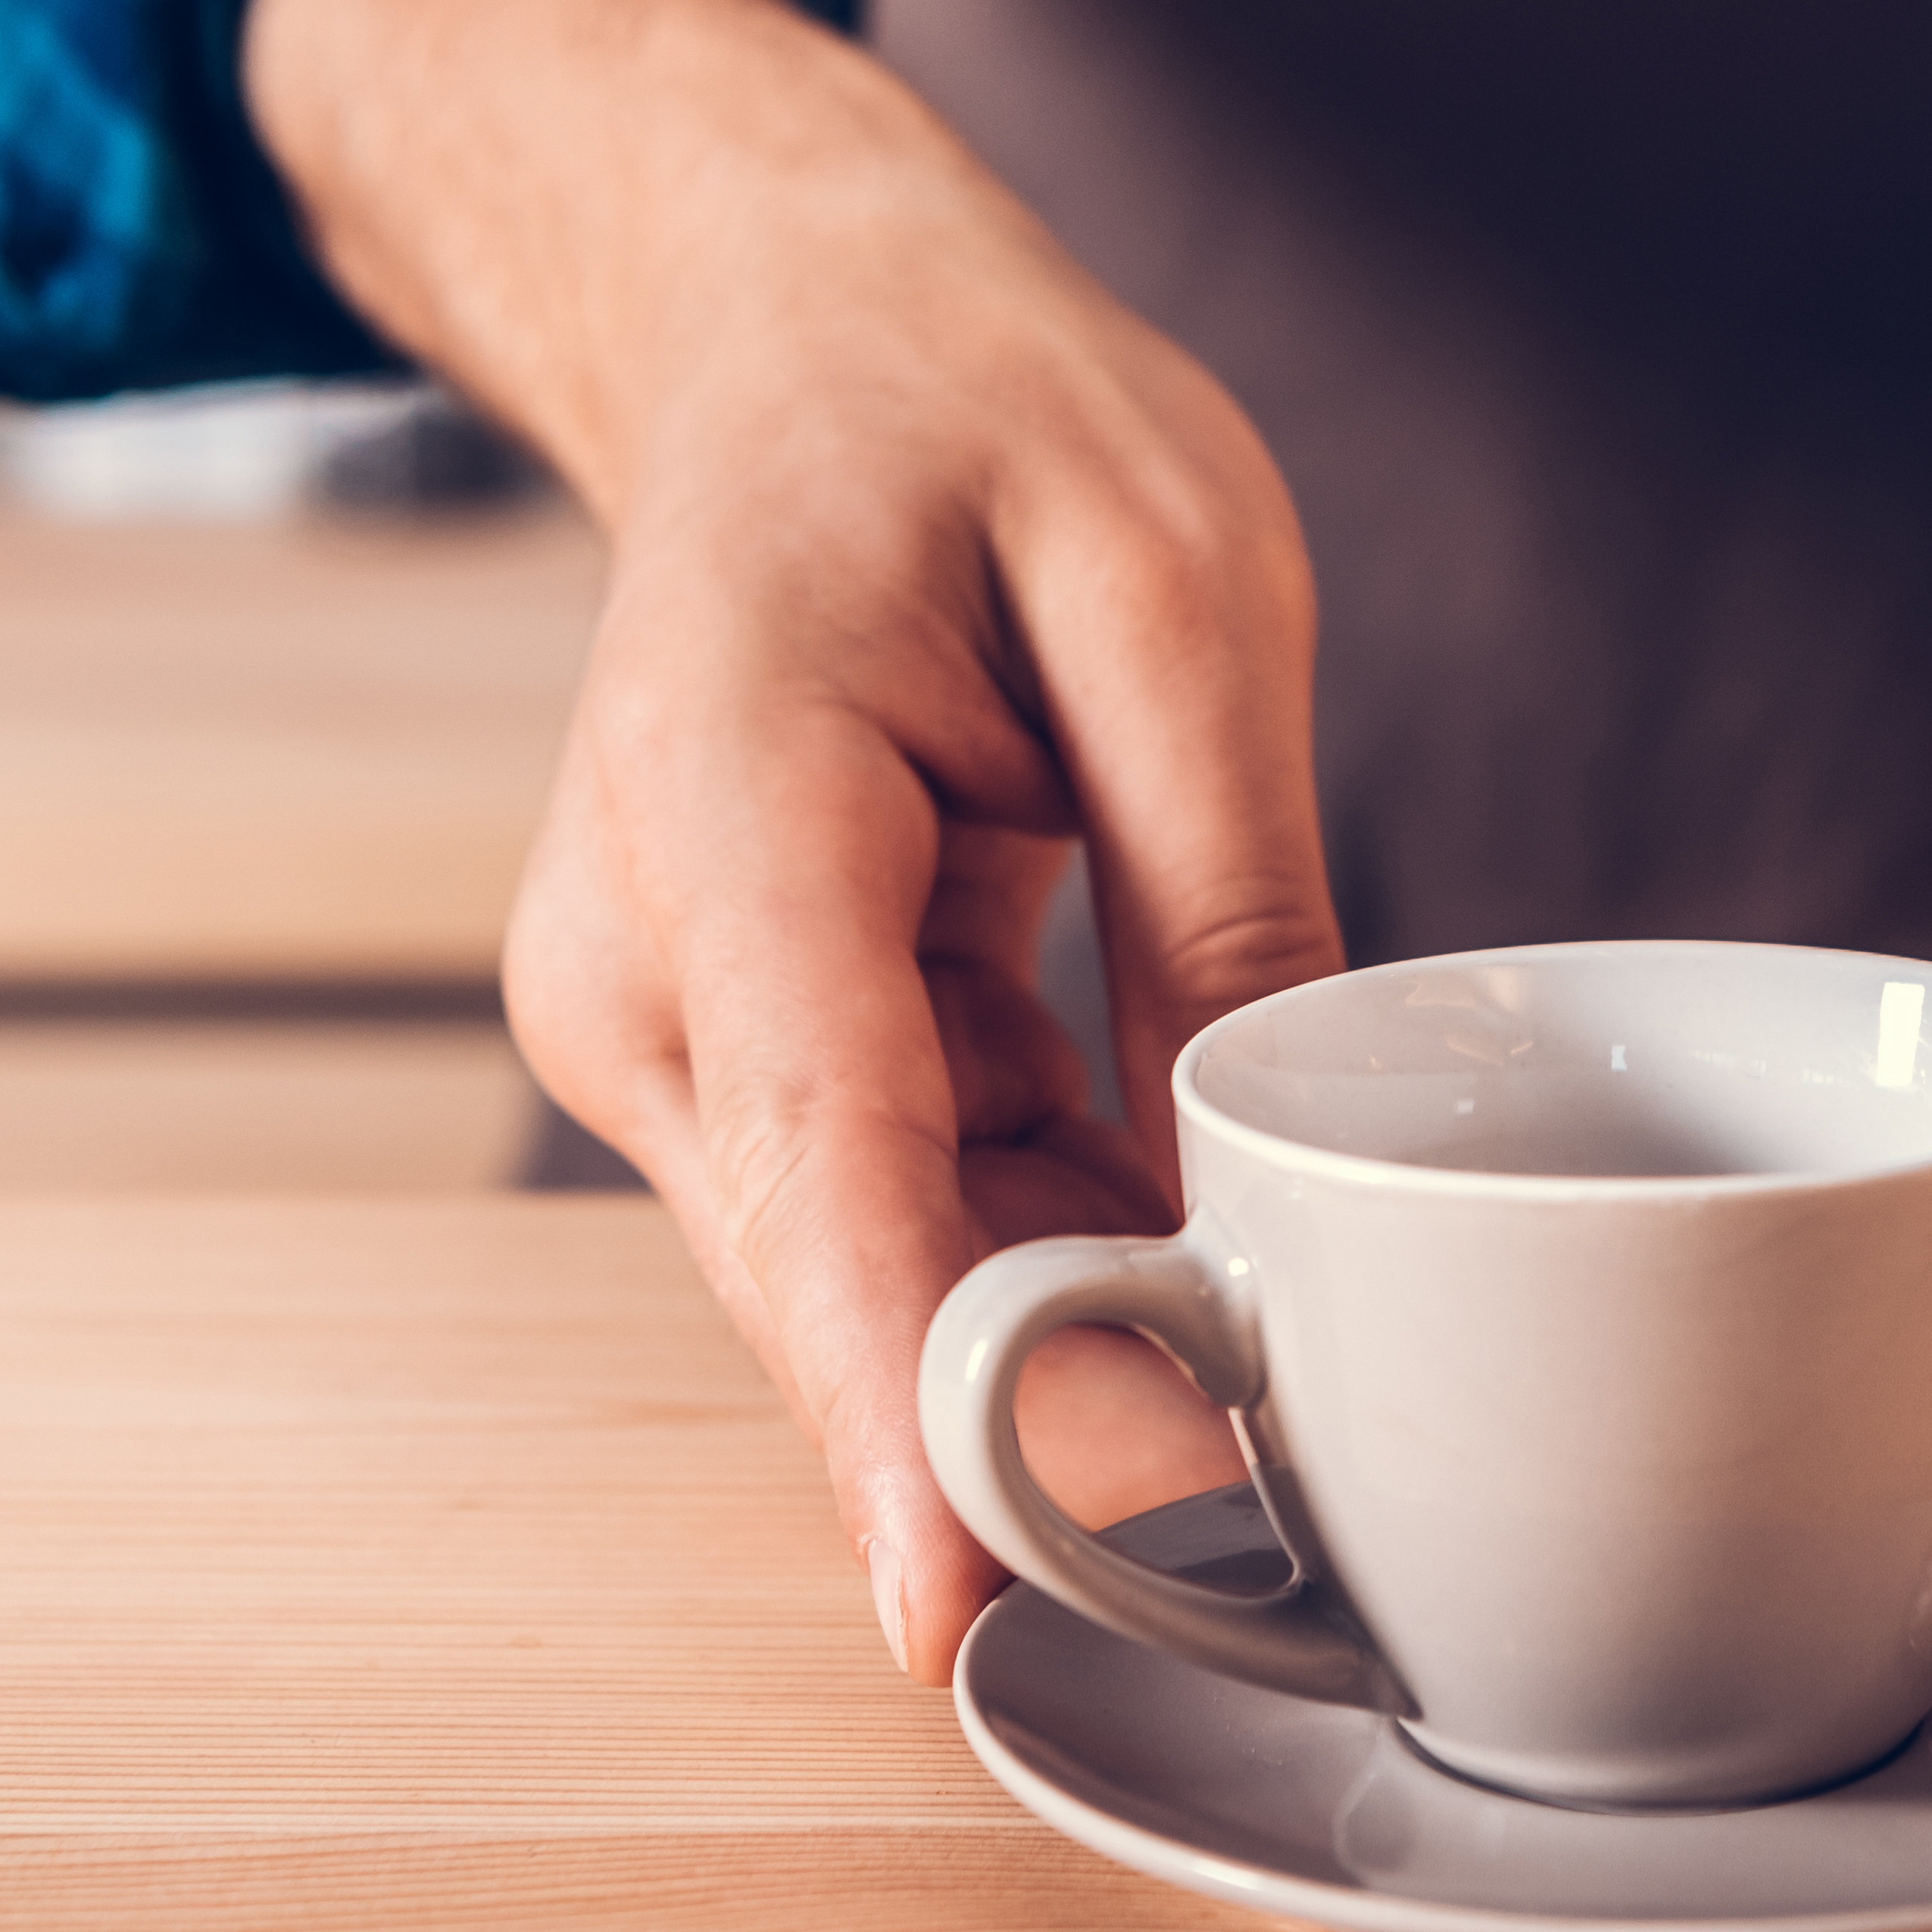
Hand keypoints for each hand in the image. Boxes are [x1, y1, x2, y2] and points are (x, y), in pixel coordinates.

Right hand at [246, 0, 1347, 1681]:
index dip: (903, 1398)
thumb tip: (1274, 1165)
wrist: (786, 330)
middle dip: (1038, 1409)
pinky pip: (898, 1207)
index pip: (828, 1156)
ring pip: (872, 1266)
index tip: (958, 1600)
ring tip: (1274, 1367)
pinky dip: (1041, 1247)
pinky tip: (1193, 1255)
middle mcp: (654, 957)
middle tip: (1277, 1517)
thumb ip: (1220, 884)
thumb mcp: (1172, 588)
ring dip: (1055, 1332)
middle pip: (845, 1266)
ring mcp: (677, 1022)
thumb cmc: (965, 411)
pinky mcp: (743, 1048)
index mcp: (740, 802)